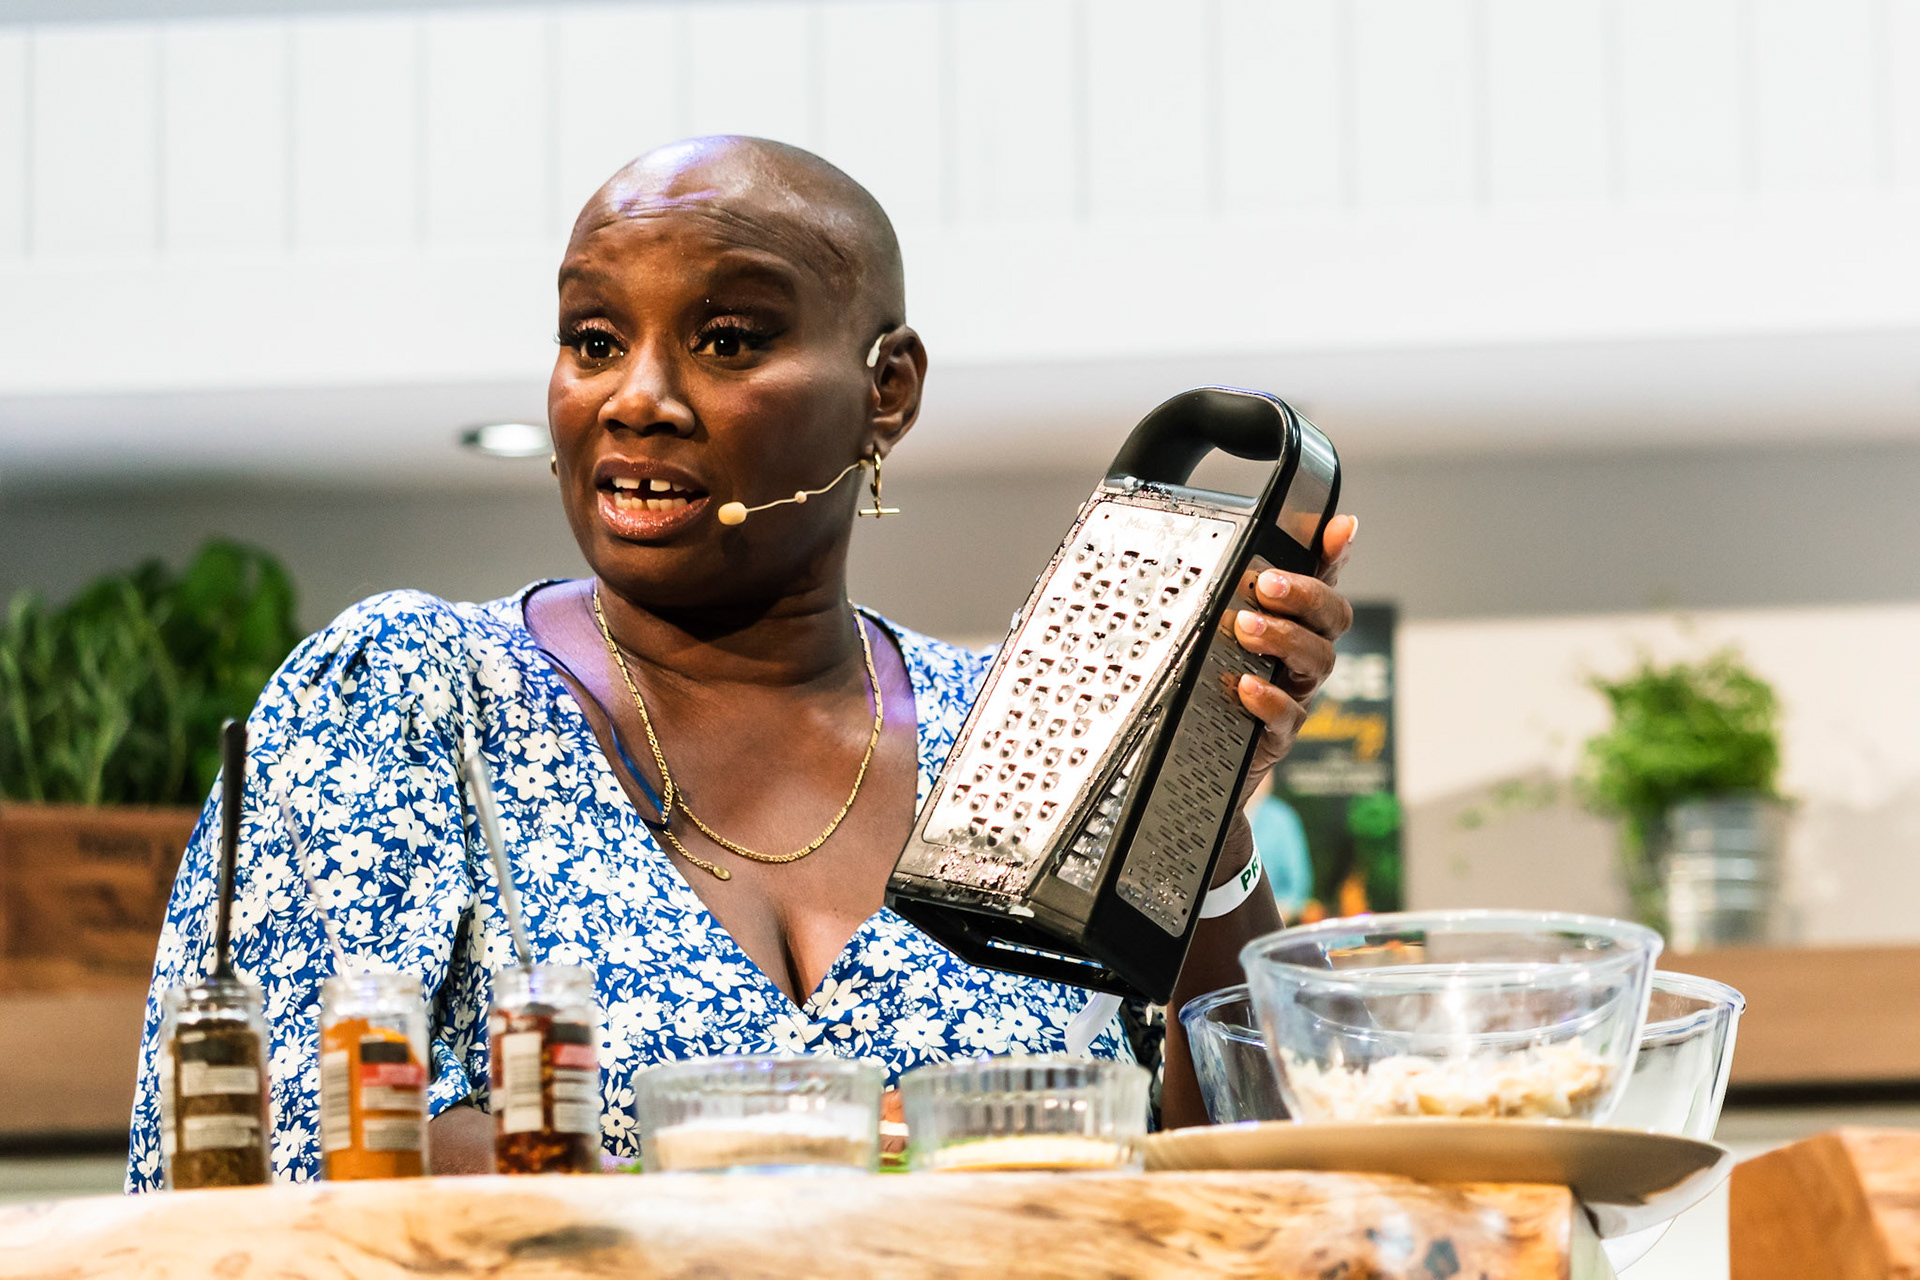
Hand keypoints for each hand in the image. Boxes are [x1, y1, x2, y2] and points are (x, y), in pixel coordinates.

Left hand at [1229, 514, 1357, 786]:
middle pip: (1332, 618)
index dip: (1337, 553)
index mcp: (1292, 622)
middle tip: (1267, 584)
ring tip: (1248, 629)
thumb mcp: (1215, 633)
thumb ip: (1229, 594)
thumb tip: (1219, 550)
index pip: (1322, 579)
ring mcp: (1294, 692)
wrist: (1198, 755)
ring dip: (1286, 638)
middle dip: (1306, 596)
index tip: (1341, 527)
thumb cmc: (1212, 683)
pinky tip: (1247, 686)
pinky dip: (1270, 699)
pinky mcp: (1277, 734)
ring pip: (1318, 660)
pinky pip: (1289, 716)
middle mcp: (1302, 654)